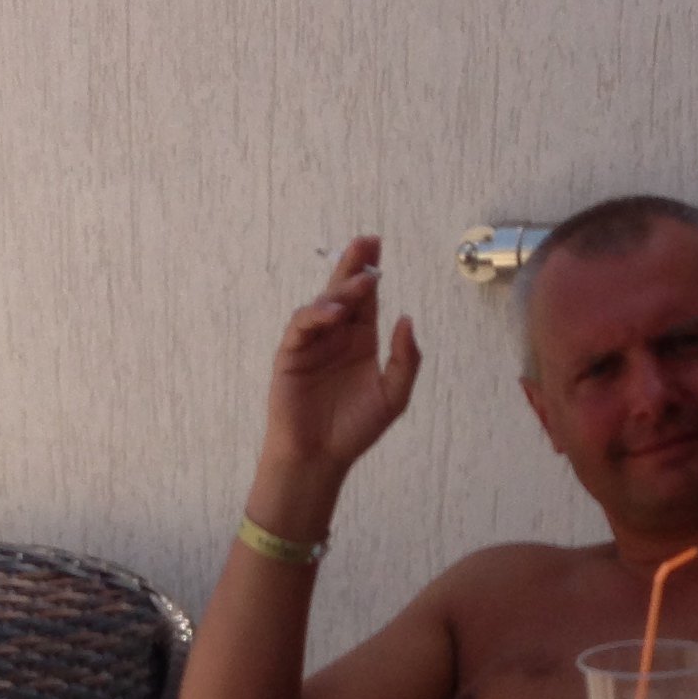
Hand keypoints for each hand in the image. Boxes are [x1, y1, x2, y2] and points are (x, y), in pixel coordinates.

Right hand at [258, 236, 422, 495]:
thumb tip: (406, 320)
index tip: (377, 246)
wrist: (320, 457)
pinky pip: (301, 326)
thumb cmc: (354, 429)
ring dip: (340, 290)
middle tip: (366, 241)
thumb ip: (405, 360)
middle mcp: (336, 336)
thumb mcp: (392, 396)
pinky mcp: (291, 355)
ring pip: (323, 305)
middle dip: (353, 265)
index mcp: (361, 341)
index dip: (371, 272)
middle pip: (344, 291)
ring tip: (361, 282)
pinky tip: (334, 312)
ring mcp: (312, 343)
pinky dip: (316, 315)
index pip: (367, 300)